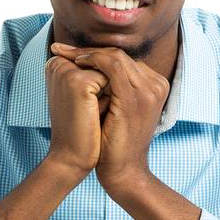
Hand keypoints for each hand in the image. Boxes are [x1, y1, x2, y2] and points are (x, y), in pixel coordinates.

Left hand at [49, 42, 168, 194]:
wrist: (123, 171)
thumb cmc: (114, 142)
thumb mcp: (118, 109)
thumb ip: (113, 87)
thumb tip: (89, 66)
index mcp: (155, 85)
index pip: (124, 58)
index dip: (96, 53)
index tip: (72, 53)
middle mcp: (156, 84)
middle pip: (120, 54)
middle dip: (89, 49)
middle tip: (62, 48)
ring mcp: (148, 90)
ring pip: (115, 56)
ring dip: (87, 53)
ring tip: (67, 56)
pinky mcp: (133, 98)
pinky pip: (112, 66)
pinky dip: (92, 61)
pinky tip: (76, 65)